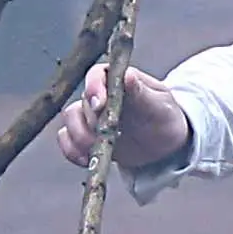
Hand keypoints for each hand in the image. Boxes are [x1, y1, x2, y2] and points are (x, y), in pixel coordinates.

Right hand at [57, 59, 189, 174]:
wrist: (165, 144)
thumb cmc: (164, 116)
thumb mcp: (159, 103)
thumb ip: (140, 91)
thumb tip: (127, 76)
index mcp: (117, 79)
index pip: (96, 75)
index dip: (94, 88)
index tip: (99, 104)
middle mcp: (99, 95)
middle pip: (82, 102)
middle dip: (91, 120)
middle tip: (107, 132)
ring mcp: (90, 117)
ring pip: (70, 121)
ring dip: (79, 136)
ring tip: (96, 148)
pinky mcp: (85, 138)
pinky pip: (67, 141)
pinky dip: (72, 151)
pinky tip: (87, 159)